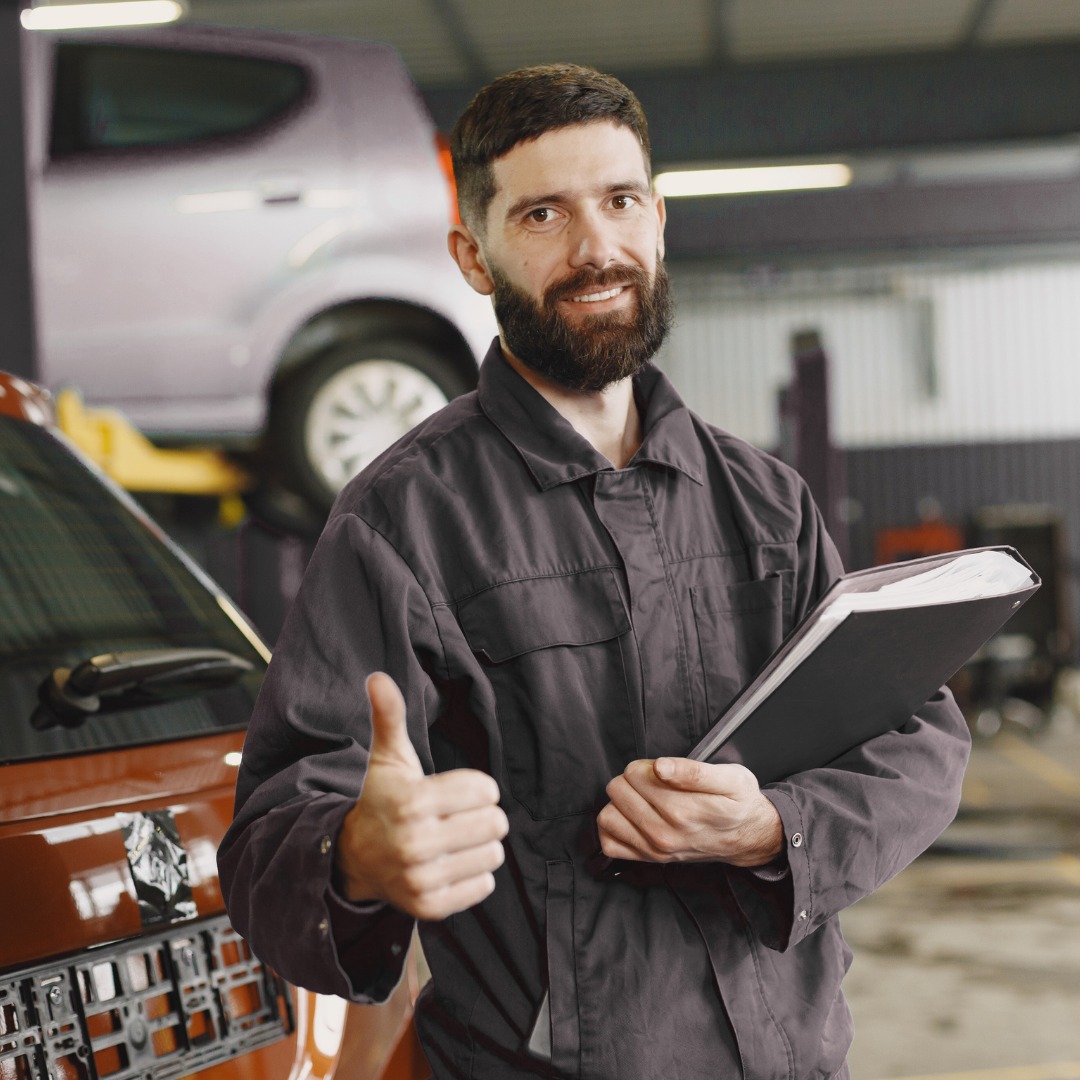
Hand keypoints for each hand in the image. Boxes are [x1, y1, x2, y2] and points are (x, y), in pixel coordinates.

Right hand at [335, 673, 508, 918]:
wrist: (354, 858)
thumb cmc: (383, 800)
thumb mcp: (388, 758)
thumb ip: (390, 716)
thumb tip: (378, 676)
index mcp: (412, 802)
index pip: (486, 790)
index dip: (479, 788)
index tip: (458, 792)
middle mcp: (416, 843)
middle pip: (495, 823)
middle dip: (484, 816)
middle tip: (460, 817)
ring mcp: (422, 879)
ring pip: (494, 854)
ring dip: (482, 845)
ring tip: (456, 839)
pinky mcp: (430, 907)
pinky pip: (484, 885)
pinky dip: (475, 874)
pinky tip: (452, 863)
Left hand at [597, 757, 782, 867]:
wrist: (748, 837)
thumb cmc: (738, 804)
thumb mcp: (731, 778)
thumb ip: (693, 771)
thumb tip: (660, 766)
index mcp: (684, 810)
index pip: (635, 774)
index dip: (646, 765)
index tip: (662, 770)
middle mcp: (665, 834)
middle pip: (618, 790)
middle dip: (632, 780)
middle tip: (654, 783)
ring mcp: (655, 849)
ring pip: (608, 816)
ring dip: (620, 803)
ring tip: (642, 799)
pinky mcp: (648, 859)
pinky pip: (609, 843)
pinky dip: (615, 828)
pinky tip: (632, 817)